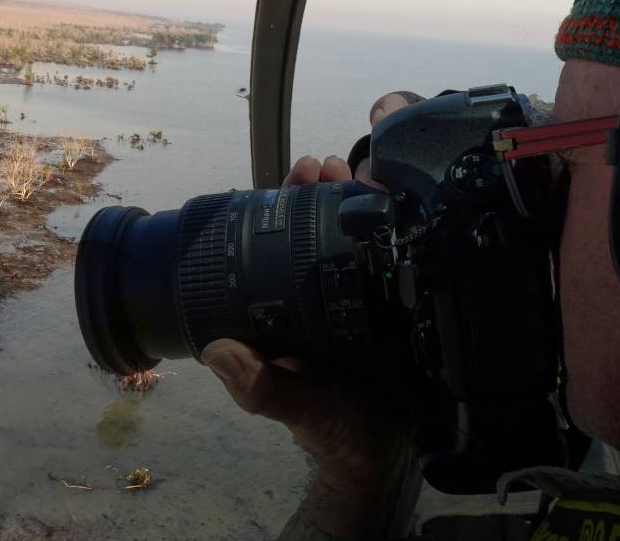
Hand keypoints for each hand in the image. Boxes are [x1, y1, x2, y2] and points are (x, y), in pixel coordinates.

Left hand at [201, 91, 424, 536]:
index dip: (279, 210)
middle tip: (326, 166)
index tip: (292, 177)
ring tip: (359, 169)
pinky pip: (391, 260)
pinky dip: (395, 230)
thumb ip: (261, 387)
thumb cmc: (331, 430)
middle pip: (313, 233)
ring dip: (357, 201)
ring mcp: (355, 300)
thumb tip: (217, 352)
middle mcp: (315, 299)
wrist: (385, 453)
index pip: (273, 247)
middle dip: (319, 193)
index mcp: (282, 311)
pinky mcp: (393, 308)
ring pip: (352, 239)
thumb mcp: (294, 408)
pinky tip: (402, 202)